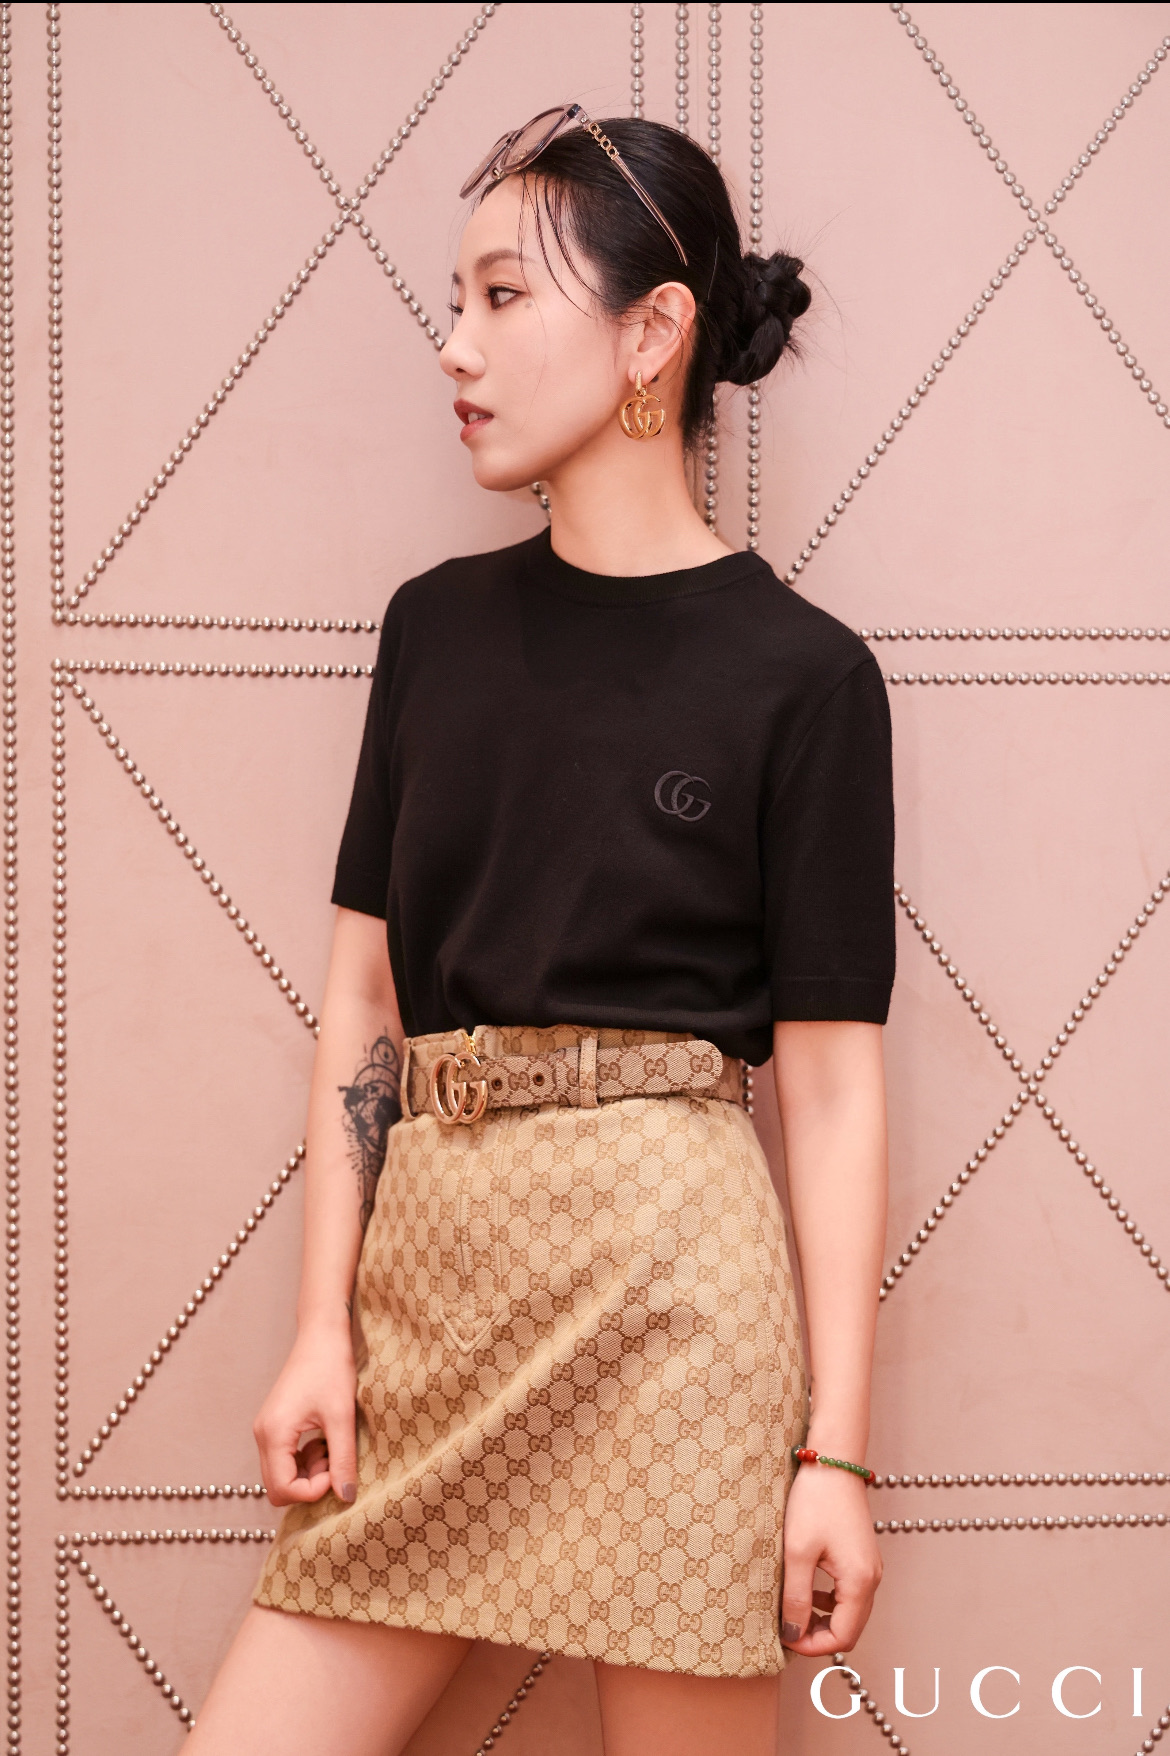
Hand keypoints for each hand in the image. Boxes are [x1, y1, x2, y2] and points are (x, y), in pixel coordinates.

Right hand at [253, 1321, 357, 1508]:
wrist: (322, 1333)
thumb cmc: (331, 1367)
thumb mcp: (342, 1417)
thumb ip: (343, 1460)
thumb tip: (346, 1497)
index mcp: (273, 1433)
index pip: (282, 1489)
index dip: (313, 1491)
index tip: (337, 1470)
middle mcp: (262, 1435)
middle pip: (277, 1487)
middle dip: (309, 1483)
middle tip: (334, 1458)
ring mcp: (266, 1429)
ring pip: (282, 1474)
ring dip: (309, 1471)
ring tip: (332, 1444)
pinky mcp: (275, 1424)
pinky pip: (285, 1458)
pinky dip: (305, 1459)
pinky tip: (324, 1438)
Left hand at [779, 1462, 881, 1656]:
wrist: (834, 1461)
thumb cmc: (815, 1501)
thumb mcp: (798, 1552)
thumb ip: (797, 1597)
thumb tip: (793, 1633)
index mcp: (859, 1582)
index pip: (842, 1637)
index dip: (811, 1645)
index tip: (784, 1637)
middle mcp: (872, 1579)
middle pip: (850, 1629)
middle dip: (817, 1635)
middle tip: (786, 1627)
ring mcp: (870, 1568)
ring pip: (850, 1612)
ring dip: (822, 1619)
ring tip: (792, 1610)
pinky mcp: (863, 1557)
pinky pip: (850, 1593)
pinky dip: (829, 1602)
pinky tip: (808, 1589)